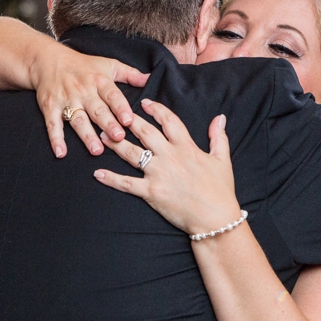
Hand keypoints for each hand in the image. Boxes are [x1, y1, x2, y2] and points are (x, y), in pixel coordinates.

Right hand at [33, 48, 147, 158]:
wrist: (49, 60)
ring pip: (78, 120)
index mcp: (99, 81)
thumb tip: (149, 79)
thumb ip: (129, 74)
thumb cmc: (83, 65)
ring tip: (97, 150)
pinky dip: (56, 139)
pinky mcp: (50, 107)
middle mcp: (83, 91)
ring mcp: (66, 100)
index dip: (120, 107)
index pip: (112, 95)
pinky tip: (61, 153)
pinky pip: (53, 124)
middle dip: (107, 124)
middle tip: (118, 137)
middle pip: (97, 110)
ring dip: (87, 135)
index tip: (129, 120)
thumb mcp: (108, 64)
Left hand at [93, 99, 241, 235]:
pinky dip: (111, 179)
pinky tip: (98, 173)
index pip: (169, 121)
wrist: (215, 218)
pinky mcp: (151, 192)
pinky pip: (126, 183)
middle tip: (114, 114)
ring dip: (115, 144)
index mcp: (186, 147)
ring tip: (101, 135)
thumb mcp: (223, 160)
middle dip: (128, 121)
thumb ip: (218, 137)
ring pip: (131, 153)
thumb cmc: (221, 191)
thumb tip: (220, 118)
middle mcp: (169, 156)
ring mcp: (158, 174)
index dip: (156, 110)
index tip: (145, 102)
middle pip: (145, 133)